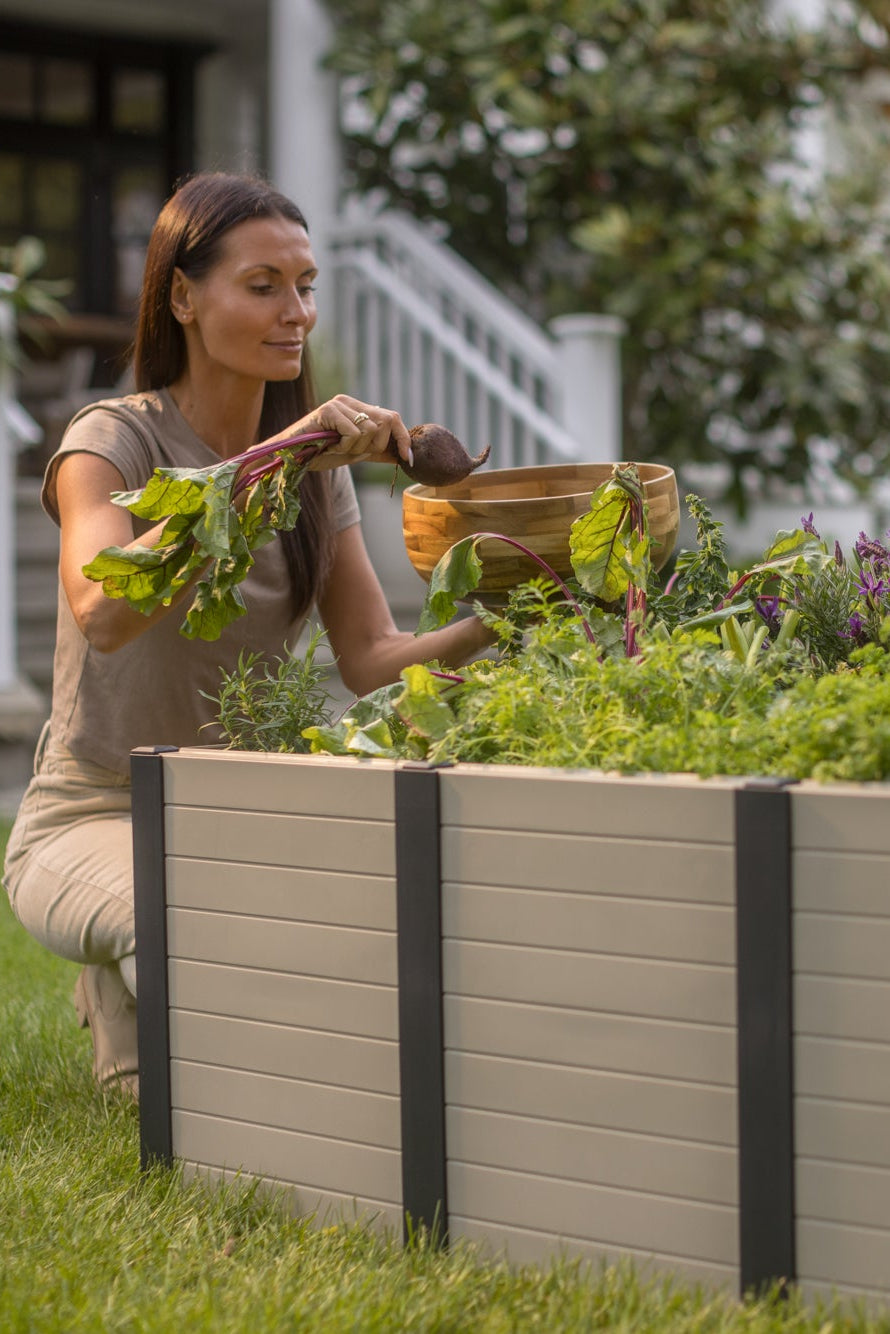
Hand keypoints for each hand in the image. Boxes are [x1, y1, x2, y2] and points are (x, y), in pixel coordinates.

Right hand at [267, 395, 412, 470]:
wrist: (291, 458)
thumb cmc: (319, 453)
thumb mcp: (356, 453)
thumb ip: (378, 451)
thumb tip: (403, 455)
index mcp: (358, 408)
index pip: (392, 417)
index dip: (403, 438)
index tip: (407, 458)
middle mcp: (350, 402)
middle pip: (387, 422)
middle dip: (376, 445)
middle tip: (353, 452)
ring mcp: (339, 404)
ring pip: (370, 430)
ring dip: (356, 448)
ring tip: (337, 448)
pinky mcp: (328, 410)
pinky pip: (354, 433)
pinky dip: (345, 446)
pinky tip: (330, 446)